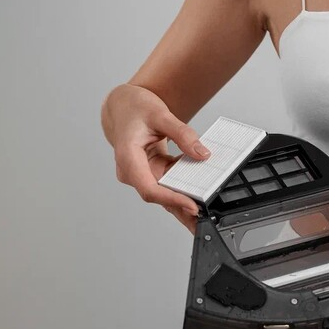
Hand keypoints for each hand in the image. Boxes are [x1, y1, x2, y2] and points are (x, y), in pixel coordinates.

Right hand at [101, 84, 210, 233]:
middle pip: (158, 196)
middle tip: (203, 221)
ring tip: (204, 218)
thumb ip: (183, 134)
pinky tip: (200, 199)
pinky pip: (169, 186)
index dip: (171, 199)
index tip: (191, 206)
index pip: (149, 187)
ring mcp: (142, 174)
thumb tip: (202, 153)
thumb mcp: (161, 114)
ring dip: (183, 205)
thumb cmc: (135, 109)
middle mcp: (132, 171)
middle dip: (180, 210)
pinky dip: (184, 191)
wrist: (124, 106)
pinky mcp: (152, 173)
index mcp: (128, 157)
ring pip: (164, 195)